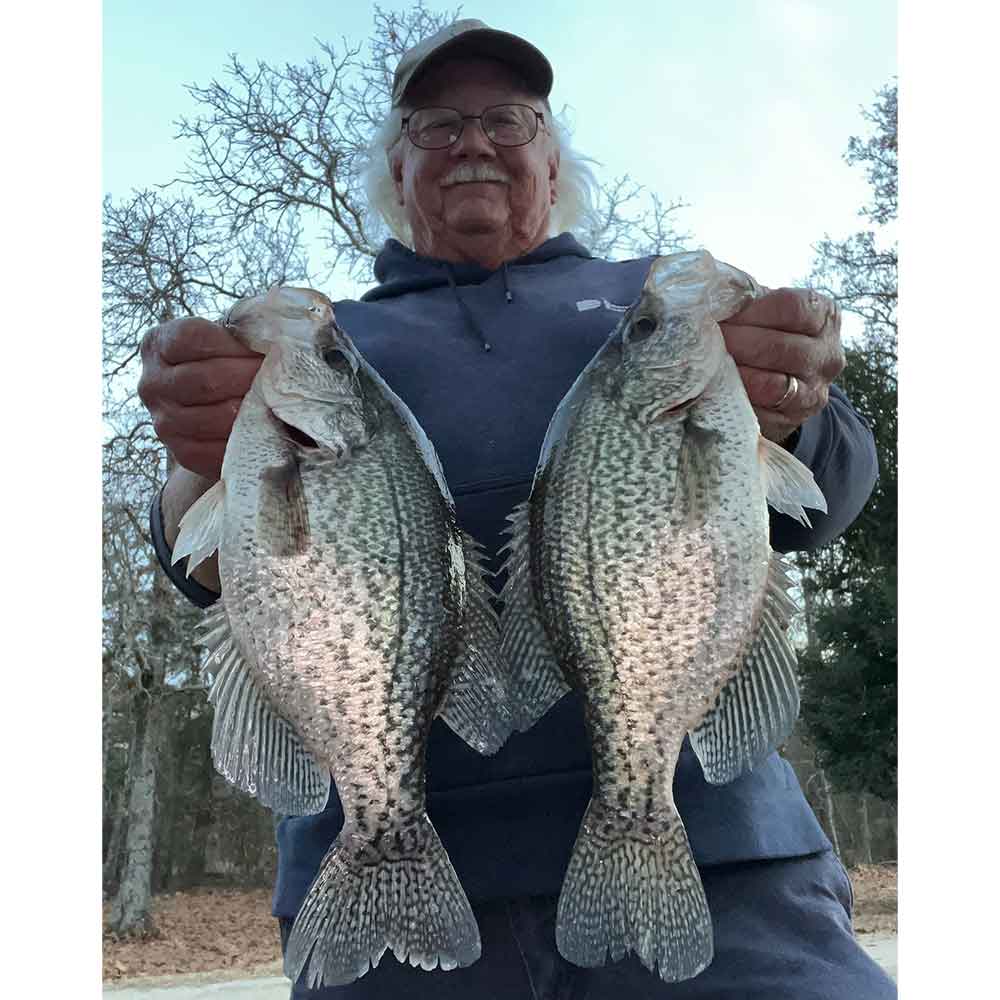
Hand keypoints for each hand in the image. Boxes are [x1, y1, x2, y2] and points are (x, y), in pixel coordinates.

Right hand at [138, 317, 262, 479]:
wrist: (215, 408)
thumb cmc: (226, 363)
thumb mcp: (227, 338)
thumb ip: (243, 330)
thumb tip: (278, 332)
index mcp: (157, 345)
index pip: (194, 338)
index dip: (235, 344)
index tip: (267, 347)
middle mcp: (152, 384)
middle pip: (207, 379)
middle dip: (252, 377)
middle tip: (282, 376)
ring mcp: (164, 422)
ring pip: (218, 416)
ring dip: (255, 408)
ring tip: (278, 400)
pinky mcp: (183, 453)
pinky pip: (220, 449)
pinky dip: (248, 438)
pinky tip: (268, 427)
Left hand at [720, 287, 844, 442]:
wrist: (786, 380)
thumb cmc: (767, 332)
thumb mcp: (766, 309)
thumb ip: (747, 299)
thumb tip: (709, 293)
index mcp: (825, 316)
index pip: (791, 307)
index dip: (751, 311)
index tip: (720, 313)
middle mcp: (829, 355)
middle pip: (779, 347)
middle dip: (736, 343)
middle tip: (703, 340)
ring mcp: (816, 391)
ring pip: (772, 385)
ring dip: (734, 374)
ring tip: (708, 364)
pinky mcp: (794, 419)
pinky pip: (761, 412)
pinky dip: (735, 399)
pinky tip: (716, 388)